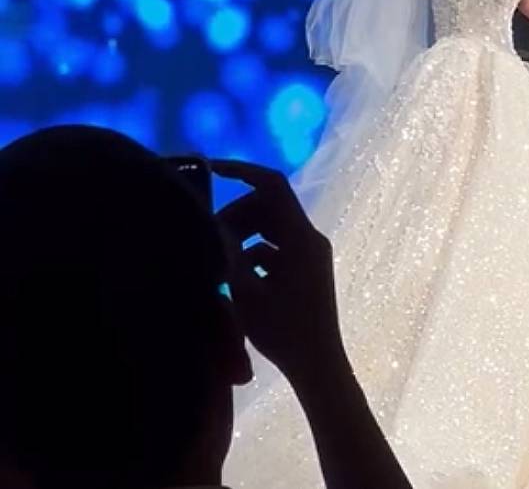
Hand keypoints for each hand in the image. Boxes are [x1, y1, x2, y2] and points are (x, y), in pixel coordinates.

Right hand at [211, 159, 342, 376]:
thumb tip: (211, 223)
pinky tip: (233, 276)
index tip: (211, 168)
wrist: (317, 364)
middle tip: (206, 236)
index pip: (272, 185)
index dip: (242, 170)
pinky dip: (254, 253)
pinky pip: (277, 247)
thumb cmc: (284, 331)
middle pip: (269, 206)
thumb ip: (228, 254)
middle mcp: (310, 238)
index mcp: (301, 237)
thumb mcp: (246, 292)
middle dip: (235, 213)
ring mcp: (311, 253)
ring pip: (271, 227)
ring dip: (242, 235)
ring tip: (216, 259)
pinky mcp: (307, 269)